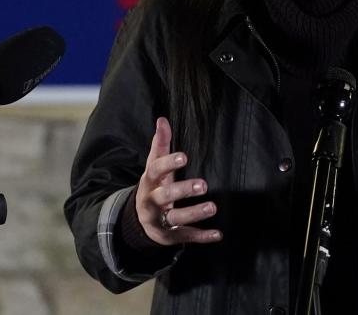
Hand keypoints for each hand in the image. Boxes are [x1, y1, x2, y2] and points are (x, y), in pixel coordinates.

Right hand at [136, 116, 222, 244]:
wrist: (140, 220)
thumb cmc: (154, 186)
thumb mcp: (154, 166)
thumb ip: (160, 144)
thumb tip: (162, 120)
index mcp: (149, 182)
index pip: (155, 171)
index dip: (168, 164)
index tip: (184, 157)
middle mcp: (151, 202)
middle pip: (164, 196)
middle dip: (183, 190)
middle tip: (203, 184)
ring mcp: (160, 221)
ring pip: (176, 219)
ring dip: (194, 213)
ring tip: (213, 207)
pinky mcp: (170, 236)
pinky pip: (185, 236)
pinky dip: (201, 237)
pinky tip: (217, 234)